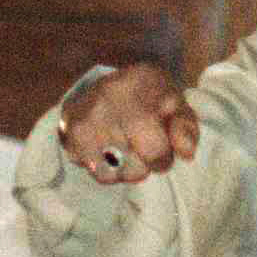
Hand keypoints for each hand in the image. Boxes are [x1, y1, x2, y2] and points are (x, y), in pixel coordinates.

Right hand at [59, 64, 197, 184]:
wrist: (103, 81)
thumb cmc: (147, 99)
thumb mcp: (175, 105)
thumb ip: (186, 129)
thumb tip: (186, 153)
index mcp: (143, 83)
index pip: (156, 149)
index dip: (163, 157)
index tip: (160, 148)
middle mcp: (110, 97)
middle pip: (135, 167)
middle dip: (144, 166)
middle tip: (141, 149)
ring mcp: (86, 116)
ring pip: (113, 175)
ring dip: (123, 170)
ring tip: (123, 149)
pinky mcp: (69, 132)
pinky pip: (94, 172)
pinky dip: (103, 168)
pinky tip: (105, 149)